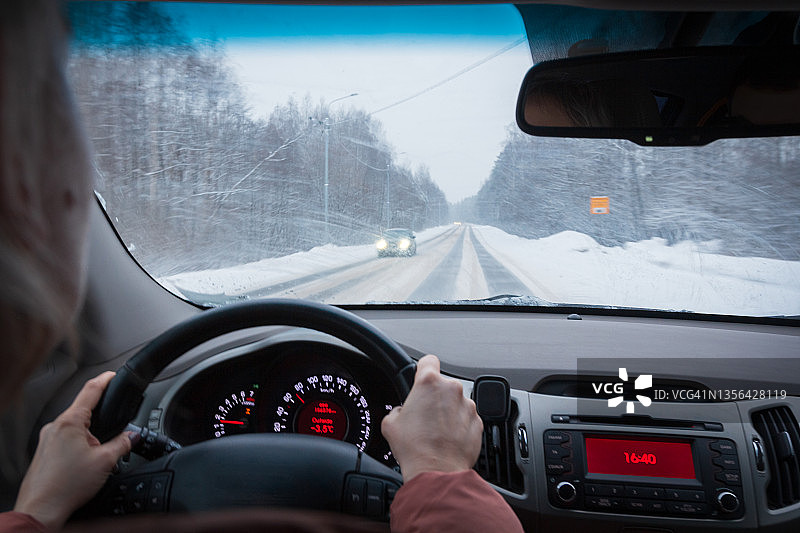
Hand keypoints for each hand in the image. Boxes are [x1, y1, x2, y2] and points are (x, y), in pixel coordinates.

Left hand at [14, 372, 133, 529]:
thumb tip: (132, 435)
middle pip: (83, 410)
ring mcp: (46, 439)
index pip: (90, 390)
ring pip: (75, 427)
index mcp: (69, 422)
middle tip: (113, 432)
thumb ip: (123, 443)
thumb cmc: (65, 487)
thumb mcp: (105, 461)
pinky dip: (79, 446)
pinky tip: (84, 465)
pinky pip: (65, 440)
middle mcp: (54, 427)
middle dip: (101, 419)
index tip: (113, 373)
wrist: (41, 510)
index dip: (105, 379)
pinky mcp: (44, 452)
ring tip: (97, 457)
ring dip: (90, 436)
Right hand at [381, 354, 482, 481]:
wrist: (437, 472)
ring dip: (448, 412)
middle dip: (434, 397)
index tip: (421, 376)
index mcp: (429, 383)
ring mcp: (468, 406)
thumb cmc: (415, 448)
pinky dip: (459, 425)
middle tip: (424, 416)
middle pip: (442, 385)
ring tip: (436, 432)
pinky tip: (447, 439)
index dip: (423, 368)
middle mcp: (452, 390)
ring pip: (456, 402)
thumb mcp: (390, 423)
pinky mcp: (478, 422)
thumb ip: (397, 409)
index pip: (428, 361)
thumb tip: (401, 412)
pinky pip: (466, 418)